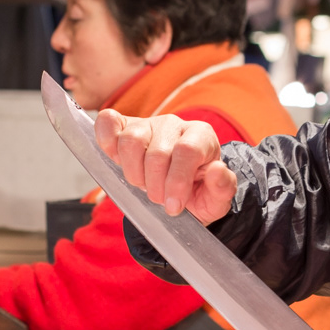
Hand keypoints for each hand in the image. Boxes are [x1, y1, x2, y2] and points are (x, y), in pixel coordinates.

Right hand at [94, 110, 238, 221]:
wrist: (179, 192)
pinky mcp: (124, 126)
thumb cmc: (198, 193)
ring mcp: (148, 123)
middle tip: (159, 199)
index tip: (173, 207)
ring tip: (142, 185)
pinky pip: (108, 122)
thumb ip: (223, 187)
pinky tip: (116, 161)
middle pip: (157, 152)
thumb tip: (217, 171)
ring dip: (133, 173)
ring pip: (131, 140)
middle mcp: (175, 125)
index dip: (177, 181)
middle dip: (155, 185)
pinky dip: (107, 141)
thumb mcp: (216, 199)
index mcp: (202, 136)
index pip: (187, 151)